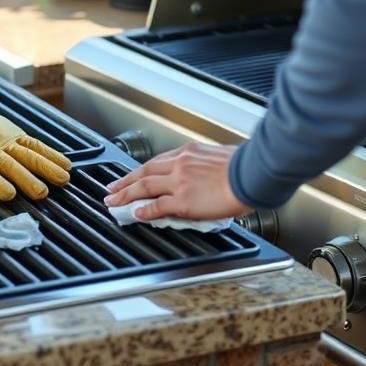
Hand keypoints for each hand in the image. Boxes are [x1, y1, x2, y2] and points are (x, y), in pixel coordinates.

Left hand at [104, 142, 250, 220]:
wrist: (253, 173)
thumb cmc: (246, 165)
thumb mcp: (221, 157)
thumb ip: (206, 165)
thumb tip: (205, 174)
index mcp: (190, 152)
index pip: (159, 160)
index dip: (143, 169)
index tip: (134, 175)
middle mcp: (180, 163)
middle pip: (144, 171)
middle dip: (126, 180)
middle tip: (113, 188)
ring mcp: (179, 181)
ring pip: (144, 186)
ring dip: (125, 194)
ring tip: (114, 202)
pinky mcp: (183, 199)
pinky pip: (157, 205)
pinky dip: (144, 209)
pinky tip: (136, 213)